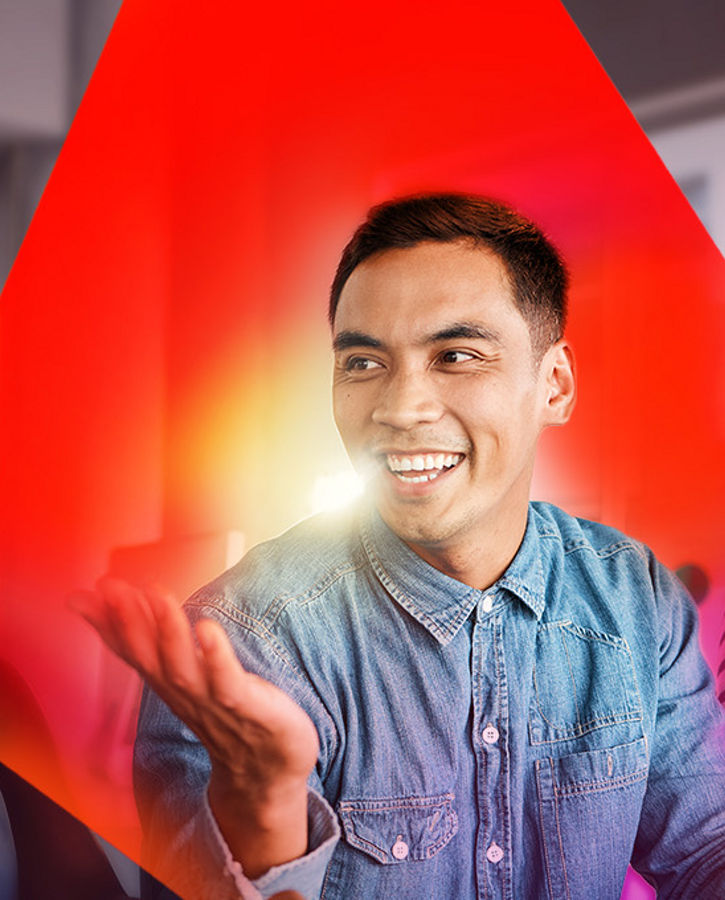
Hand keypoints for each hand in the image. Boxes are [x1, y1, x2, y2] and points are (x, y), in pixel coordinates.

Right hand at [69, 577, 318, 876]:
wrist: (266, 775)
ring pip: (181, 667)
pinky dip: (216, 656)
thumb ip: (166, 644)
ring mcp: (212, 701)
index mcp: (168, 682)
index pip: (131, 651)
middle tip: (110, 587)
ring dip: (167, 631)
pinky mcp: (246, 707)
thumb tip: (146, 608)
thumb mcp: (191, 677)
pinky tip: (207, 627)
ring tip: (156, 593)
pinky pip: (227, 682)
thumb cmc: (230, 716)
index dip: (105, 624)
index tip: (80, 595)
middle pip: (148, 656)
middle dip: (127, 620)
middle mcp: (182, 692)